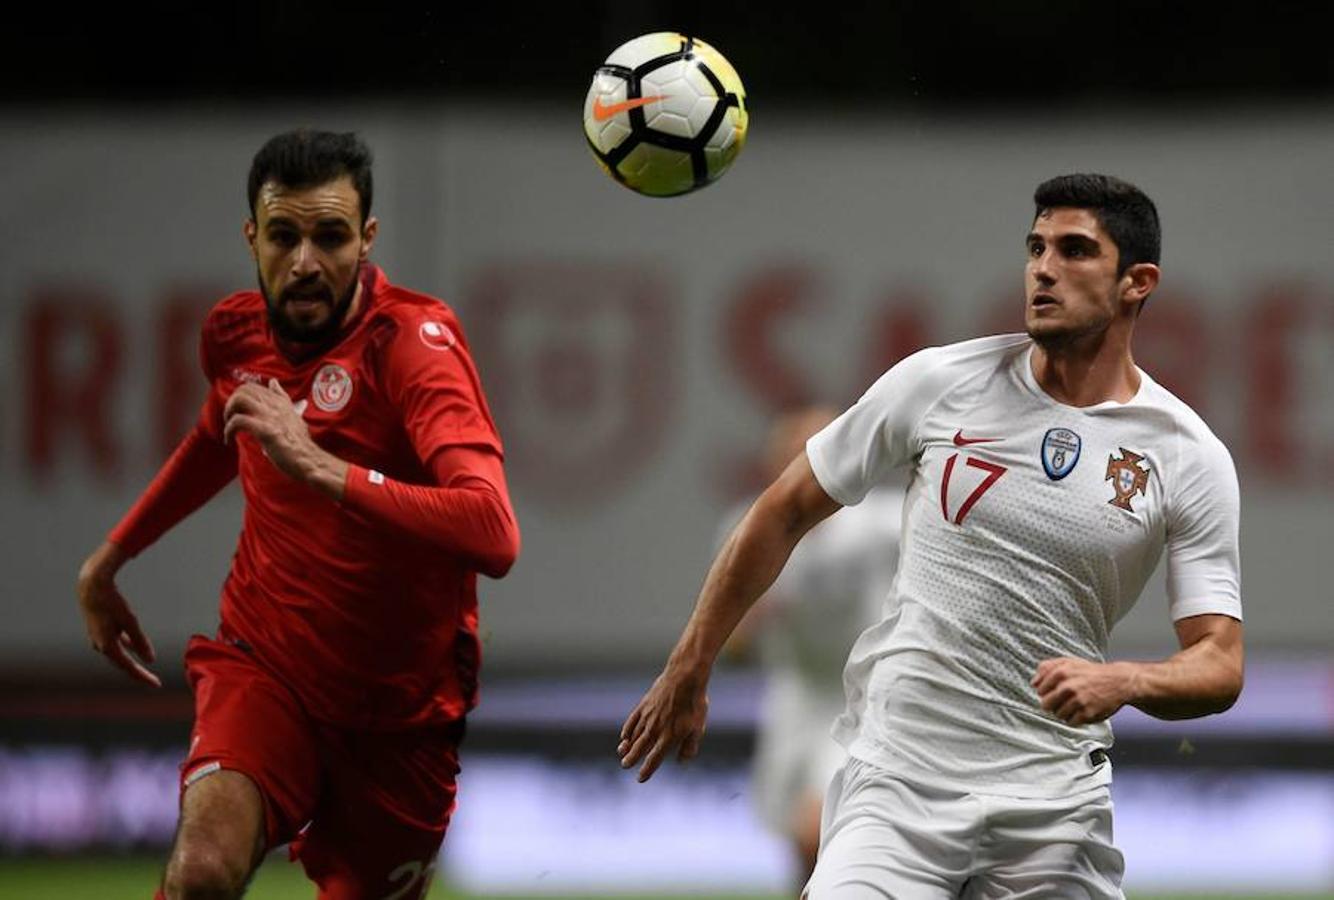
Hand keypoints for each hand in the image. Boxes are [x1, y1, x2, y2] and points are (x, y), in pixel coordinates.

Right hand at [76, 542, 159, 686]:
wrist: (91, 587)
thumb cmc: (112, 602)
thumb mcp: (130, 621)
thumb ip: (140, 641)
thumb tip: (150, 660)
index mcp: (107, 646)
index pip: (128, 667)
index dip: (143, 677)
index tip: (156, 684)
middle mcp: (100, 646)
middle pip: (122, 664)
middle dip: (138, 673)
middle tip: (154, 681)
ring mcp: (97, 639)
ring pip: (118, 655)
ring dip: (132, 662)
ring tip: (145, 670)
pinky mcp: (98, 631)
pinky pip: (115, 645)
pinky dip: (126, 647)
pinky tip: (133, 647)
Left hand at [223, 379, 341, 491]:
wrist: (308, 461)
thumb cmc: (300, 444)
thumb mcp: (293, 415)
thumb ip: (282, 400)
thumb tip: (274, 383)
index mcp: (282, 403)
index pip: (256, 387)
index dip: (241, 397)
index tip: (238, 411)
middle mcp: (276, 406)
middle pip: (245, 389)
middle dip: (232, 402)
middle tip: (230, 418)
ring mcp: (271, 417)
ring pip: (240, 399)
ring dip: (228, 412)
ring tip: (229, 426)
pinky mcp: (266, 431)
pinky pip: (238, 421)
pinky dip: (228, 430)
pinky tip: (229, 440)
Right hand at [618, 666, 709, 781]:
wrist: (684, 677)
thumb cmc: (694, 703)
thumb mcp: (697, 727)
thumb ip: (689, 746)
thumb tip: (681, 761)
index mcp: (669, 737)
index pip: (654, 758)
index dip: (646, 770)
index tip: (640, 778)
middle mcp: (655, 729)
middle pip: (639, 748)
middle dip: (632, 758)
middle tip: (625, 765)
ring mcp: (648, 716)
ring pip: (634, 735)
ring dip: (627, 746)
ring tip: (622, 753)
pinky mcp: (644, 705)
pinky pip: (632, 720)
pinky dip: (627, 729)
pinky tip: (624, 735)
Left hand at [1032, 657, 1134, 725]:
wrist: (1118, 681)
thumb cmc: (1090, 672)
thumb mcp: (1068, 662)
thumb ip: (1047, 668)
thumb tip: (1033, 682)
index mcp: (1061, 672)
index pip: (1040, 690)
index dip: (1046, 692)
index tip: (1053, 691)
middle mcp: (1068, 687)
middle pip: (1046, 704)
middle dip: (1052, 704)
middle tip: (1062, 700)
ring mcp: (1078, 701)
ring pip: (1058, 714)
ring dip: (1063, 712)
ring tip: (1074, 704)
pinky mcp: (1087, 713)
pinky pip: (1071, 722)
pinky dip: (1074, 719)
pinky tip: (1080, 710)